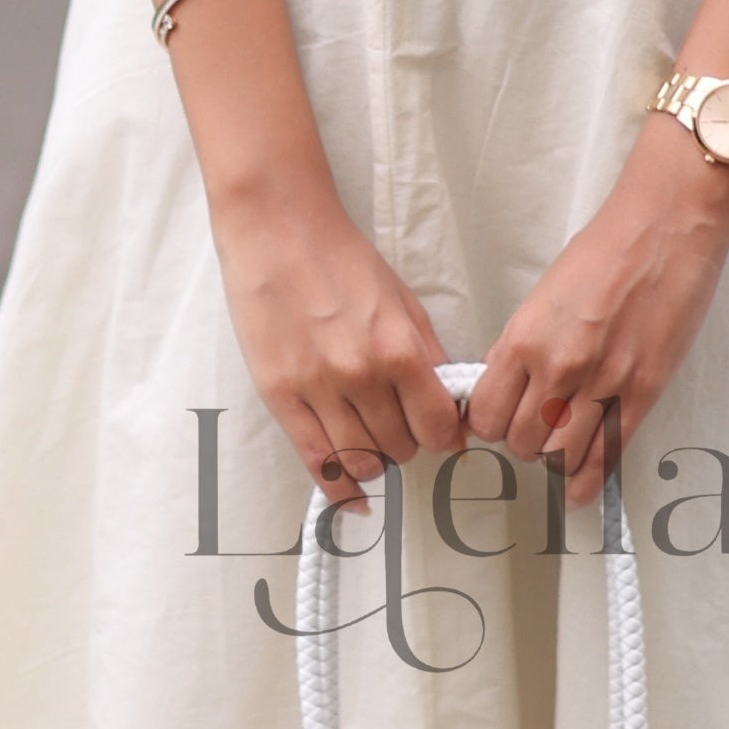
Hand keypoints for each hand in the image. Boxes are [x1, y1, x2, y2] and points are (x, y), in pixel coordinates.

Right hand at [210, 167, 465, 503]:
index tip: (440, 434)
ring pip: (362, 460)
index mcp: (398, 349)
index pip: (437, 427)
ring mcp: (316, 389)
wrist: (277, 231)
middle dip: (407, 442)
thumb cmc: (340, 258)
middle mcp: (360, 376)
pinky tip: (352, 498)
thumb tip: (451, 409)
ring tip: (372, 440)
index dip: (443, 436)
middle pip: (400, 447)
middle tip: (400, 425)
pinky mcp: (280, 395)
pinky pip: (317, 461)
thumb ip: (428, 357)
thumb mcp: (403, 301)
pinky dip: (339, 487)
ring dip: (376, 459)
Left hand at [469, 120, 728, 503]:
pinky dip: (588, 480)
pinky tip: (580, 487)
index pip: (484, 413)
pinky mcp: (643, 393)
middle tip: (536, 428)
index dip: (489, 423)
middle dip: (524, 442)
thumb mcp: (545, 294)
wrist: (666, 227)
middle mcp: (558, 367)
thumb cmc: (607, 248)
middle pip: (521, 442)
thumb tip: (507, 381)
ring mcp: (603, 384)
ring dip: (557, 457)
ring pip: (561, 457)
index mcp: (525, 337)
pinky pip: (607, 456)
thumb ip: (524, 342)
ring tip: (563, 443)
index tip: (499, 420)